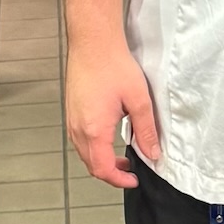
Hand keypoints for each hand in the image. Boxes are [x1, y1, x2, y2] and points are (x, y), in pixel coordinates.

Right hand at [65, 36, 160, 187]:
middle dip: (111, 173)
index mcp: (95, 130)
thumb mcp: (138, 100)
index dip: (119, 180)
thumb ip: (146, 130)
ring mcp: (71, 120)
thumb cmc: (113, 65)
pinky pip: (79, 139)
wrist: (92, 42)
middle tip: (130, 170)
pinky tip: (108, 138)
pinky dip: (93, 147)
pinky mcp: (71, 111)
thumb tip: (152, 153)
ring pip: (84, 153)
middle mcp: (78, 128)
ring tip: (121, 156)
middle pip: (91, 164)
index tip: (133, 179)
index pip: (103, 169)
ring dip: (101, 160)